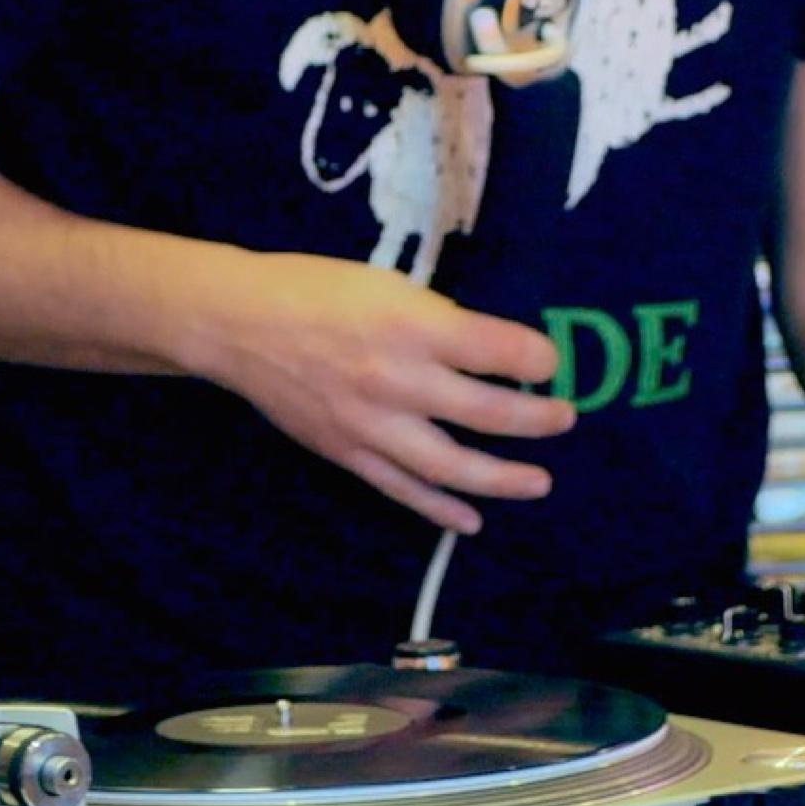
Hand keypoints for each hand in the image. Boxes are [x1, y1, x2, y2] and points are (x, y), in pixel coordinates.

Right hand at [200, 251, 575, 533]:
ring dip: (502, 478)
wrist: (240, 325)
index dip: (535, 358)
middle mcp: (398, 379)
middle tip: (565, 418)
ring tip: (540, 482)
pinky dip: (440, 508)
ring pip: (451, 465)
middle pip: (486, 412)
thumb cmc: (315, 289)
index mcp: (410, 325)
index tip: (552, 361)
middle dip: (535, 419)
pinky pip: (403, 489)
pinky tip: (472, 520)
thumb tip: (485, 350)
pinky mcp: (348, 454)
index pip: (494, 349)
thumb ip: (435, 319)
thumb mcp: (386, 285)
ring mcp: (372, 424)